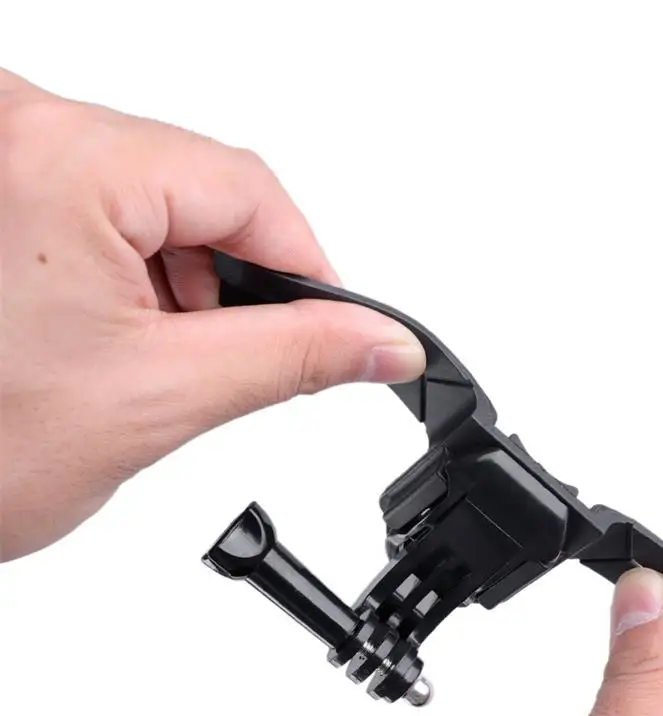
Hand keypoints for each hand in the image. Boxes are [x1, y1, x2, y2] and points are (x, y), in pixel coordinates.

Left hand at [0, 69, 424, 560]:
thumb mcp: (162, 398)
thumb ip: (294, 357)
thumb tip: (384, 343)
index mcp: (59, 161)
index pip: (244, 186)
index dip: (305, 263)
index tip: (335, 322)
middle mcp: (16, 129)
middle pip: (197, 185)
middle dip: (234, 277)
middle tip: (229, 357)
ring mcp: (0, 155)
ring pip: (150, 195)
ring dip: (180, 276)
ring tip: (147, 354)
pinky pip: (97, 201)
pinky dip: (129, 266)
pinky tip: (108, 328)